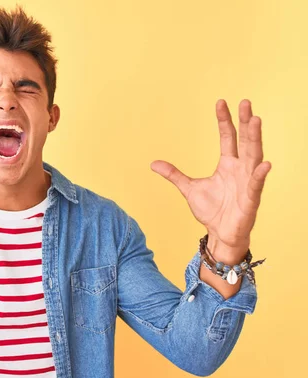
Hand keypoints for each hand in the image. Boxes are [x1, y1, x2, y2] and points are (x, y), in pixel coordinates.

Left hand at [150, 99, 271, 259]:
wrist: (219, 234)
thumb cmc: (211, 211)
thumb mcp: (188, 189)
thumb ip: (174, 174)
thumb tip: (154, 163)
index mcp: (227, 164)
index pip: (228, 137)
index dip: (225, 120)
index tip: (221, 102)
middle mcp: (240, 169)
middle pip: (244, 141)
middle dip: (245, 122)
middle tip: (245, 102)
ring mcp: (247, 183)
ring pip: (253, 157)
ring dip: (255, 139)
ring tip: (256, 120)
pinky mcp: (251, 200)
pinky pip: (256, 185)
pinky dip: (259, 175)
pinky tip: (265, 164)